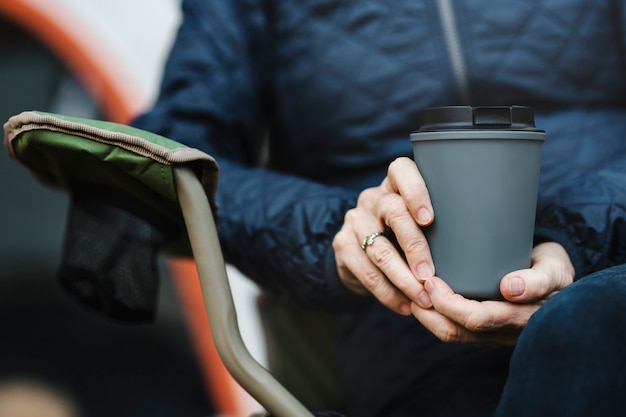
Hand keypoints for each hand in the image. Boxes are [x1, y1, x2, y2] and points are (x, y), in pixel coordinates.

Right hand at [332, 157, 435, 314]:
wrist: (361, 255)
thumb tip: (483, 246)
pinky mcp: (342, 244)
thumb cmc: (406, 238)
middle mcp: (373, 198)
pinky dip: (387, 293)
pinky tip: (404, 306)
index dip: (415, 191)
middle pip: (392, 212)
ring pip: (379, 249)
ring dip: (403, 279)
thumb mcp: (421, 225)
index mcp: (395, 185)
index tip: (430, 219)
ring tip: (423, 298)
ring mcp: (354, 220)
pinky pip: (366, 271)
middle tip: (430, 276)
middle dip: (415, 247)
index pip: (401, 171)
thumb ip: (441, 225)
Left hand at [410, 242, 574, 345]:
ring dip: (426, 316)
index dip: (449, 304)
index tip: (431, 281)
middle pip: (456, 331)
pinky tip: (419, 299)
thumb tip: (510, 289)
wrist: (557, 277)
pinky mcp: (481, 330)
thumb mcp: (553, 270)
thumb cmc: (552, 269)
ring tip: (410, 291)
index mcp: (519, 319)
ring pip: (450, 334)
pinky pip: (452, 330)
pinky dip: (432, 316)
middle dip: (429, 311)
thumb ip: (537, 280)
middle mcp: (501, 333)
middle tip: (413, 283)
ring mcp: (490, 335)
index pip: (476, 320)